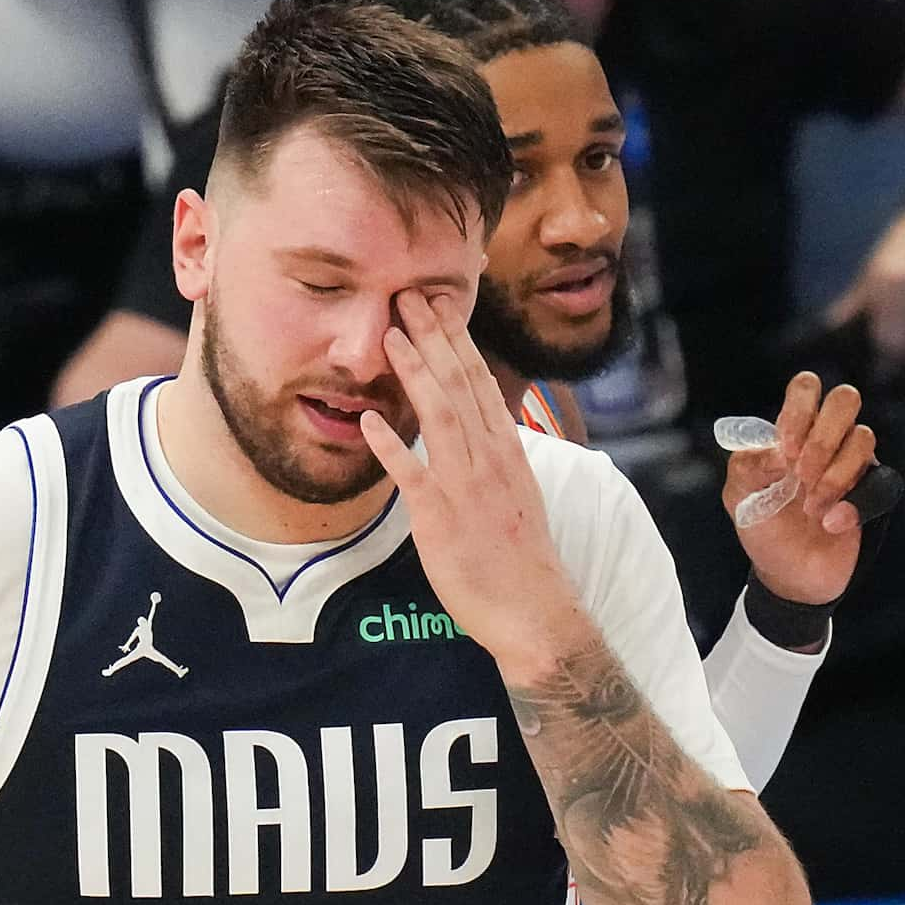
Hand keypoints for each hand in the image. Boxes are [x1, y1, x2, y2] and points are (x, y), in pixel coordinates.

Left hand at [359, 288, 582, 671]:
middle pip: (459, 383)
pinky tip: (371, 420)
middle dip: (434, 336)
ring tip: (391, 335)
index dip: (456, 339)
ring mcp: (466, 484)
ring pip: (440, 414)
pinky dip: (391, 446)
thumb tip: (470, 427)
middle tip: (409, 294)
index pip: (479, 380)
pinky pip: (413, 474)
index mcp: (505, 448)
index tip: (439, 304)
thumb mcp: (513, 491)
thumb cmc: (519, 556)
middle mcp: (489, 457)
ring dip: (414, 372)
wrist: (533, 610)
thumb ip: (489, 456)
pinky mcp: (442, 517)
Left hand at [725, 372, 878, 606]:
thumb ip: (747, 464)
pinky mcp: (873, 492)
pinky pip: (884, 482)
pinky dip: (856, 504)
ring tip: (810, 508)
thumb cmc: (763, 525)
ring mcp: (853, 463)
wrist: (788, 574)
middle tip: (801, 473)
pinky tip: (831, 522)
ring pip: (864, 438)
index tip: (784, 451)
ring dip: (834, 476)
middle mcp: (828, 438)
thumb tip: (780, 452)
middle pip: (845, 399)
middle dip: (822, 436)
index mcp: (793, 428)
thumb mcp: (738, 495)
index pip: (806, 387)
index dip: (799, 409)